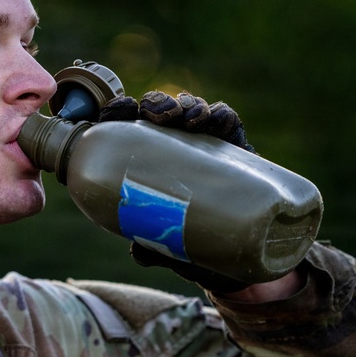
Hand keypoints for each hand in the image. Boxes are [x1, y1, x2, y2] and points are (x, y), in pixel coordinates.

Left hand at [97, 90, 256, 293]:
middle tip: (158, 116)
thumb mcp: (167, 246)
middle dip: (156, 104)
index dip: (119, 111)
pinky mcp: (234, 148)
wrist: (236, 252)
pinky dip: (222, 116)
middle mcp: (172, 147)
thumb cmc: (190, 244)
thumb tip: (139, 252)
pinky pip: (227, 123)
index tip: (119, 110)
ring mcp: (202, 145)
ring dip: (189, 106)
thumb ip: (153, 247)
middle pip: (158, 111)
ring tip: (191, 119)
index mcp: (145, 161)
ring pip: (191, 111)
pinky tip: (218, 120)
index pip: (125, 126)